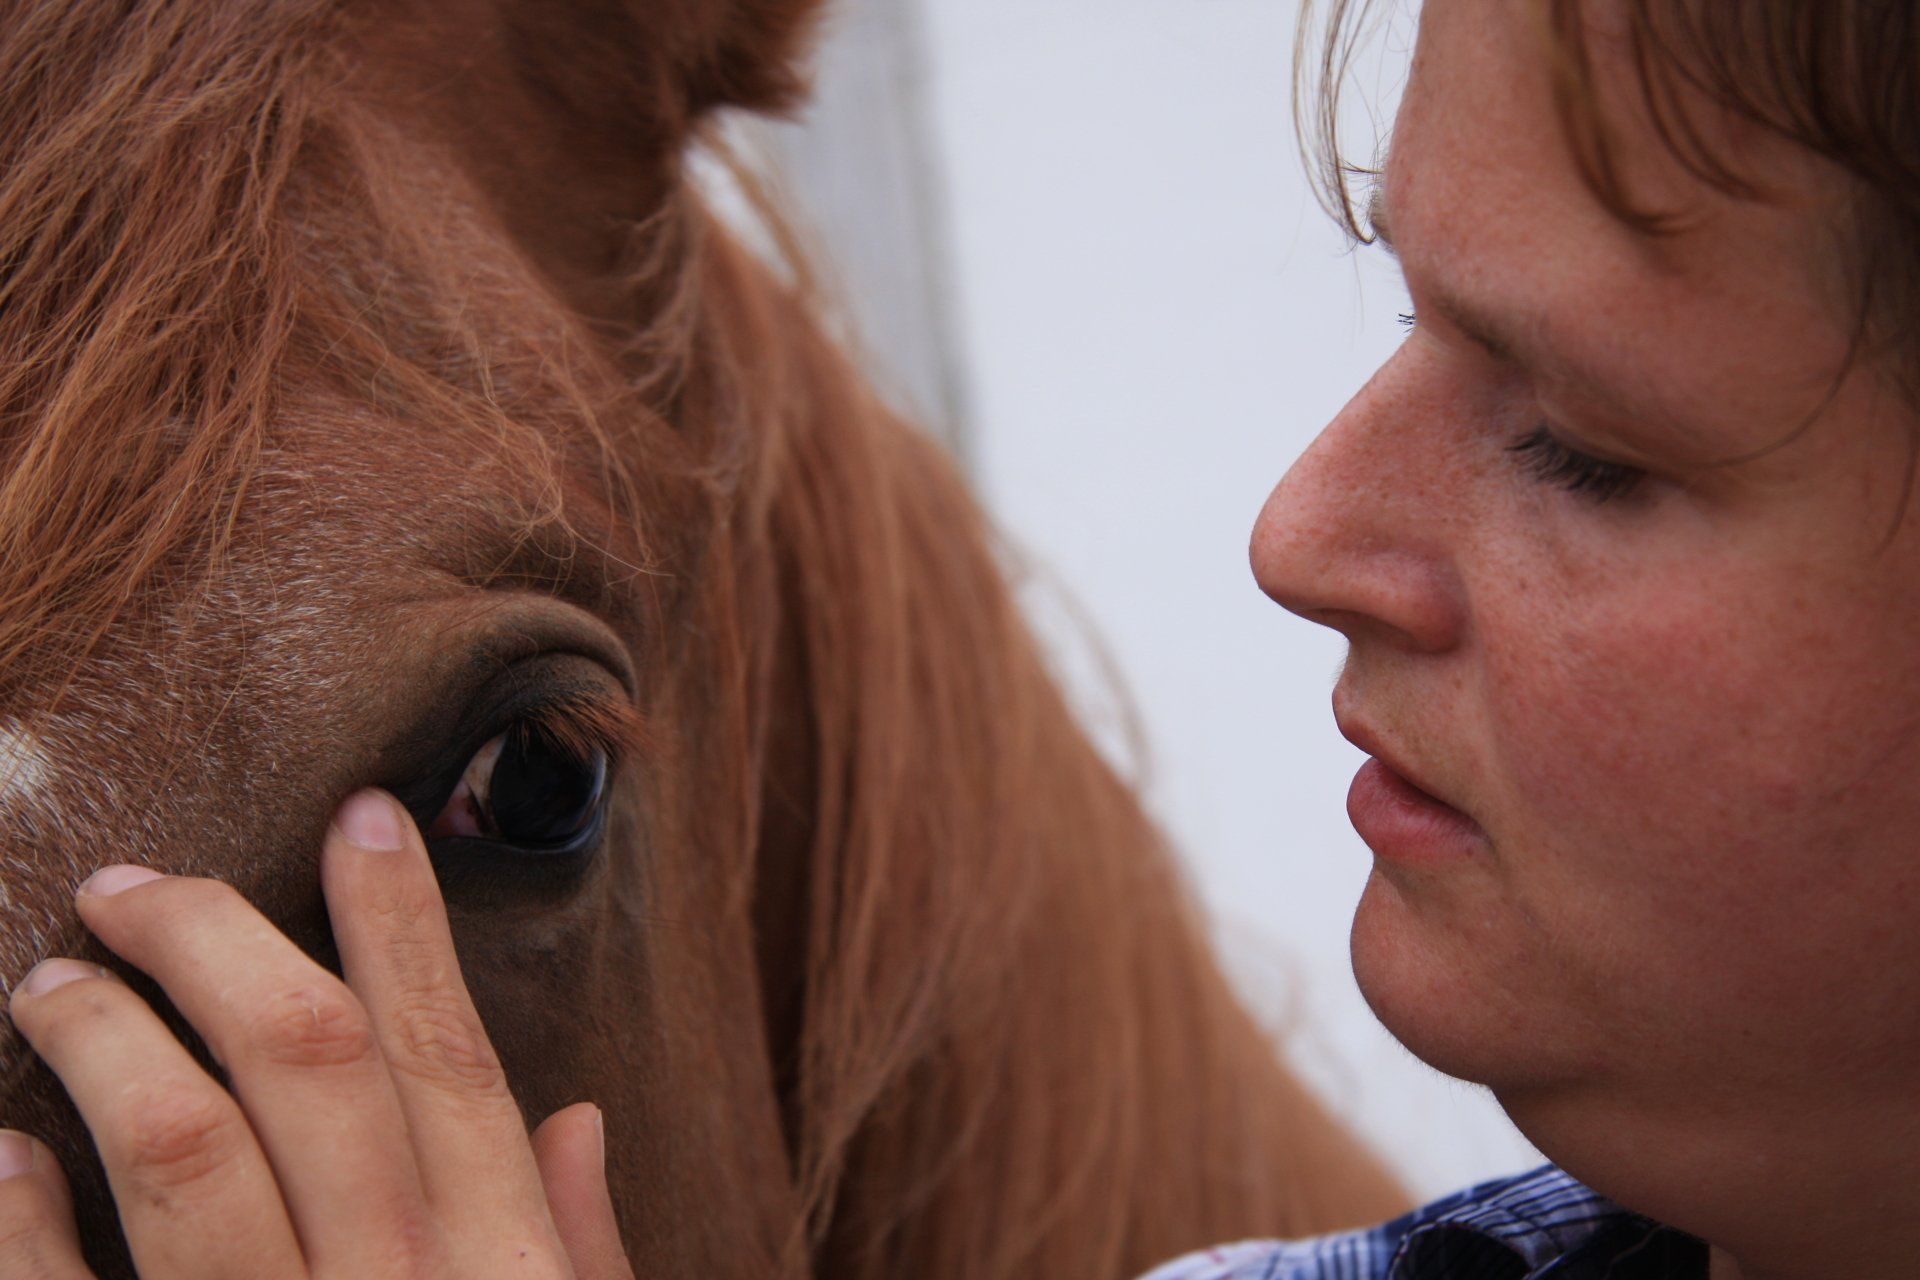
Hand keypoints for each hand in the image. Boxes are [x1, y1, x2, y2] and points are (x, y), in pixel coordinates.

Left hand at [0, 789, 634, 1277]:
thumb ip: (581, 1246)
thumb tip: (577, 1120)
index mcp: (498, 1263)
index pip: (443, 1050)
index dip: (400, 918)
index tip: (359, 815)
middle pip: (304, 1053)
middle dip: (210, 938)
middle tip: (130, 888)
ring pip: (181, 1140)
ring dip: (105, 1034)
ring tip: (52, 983)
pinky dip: (21, 1211)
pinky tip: (5, 1152)